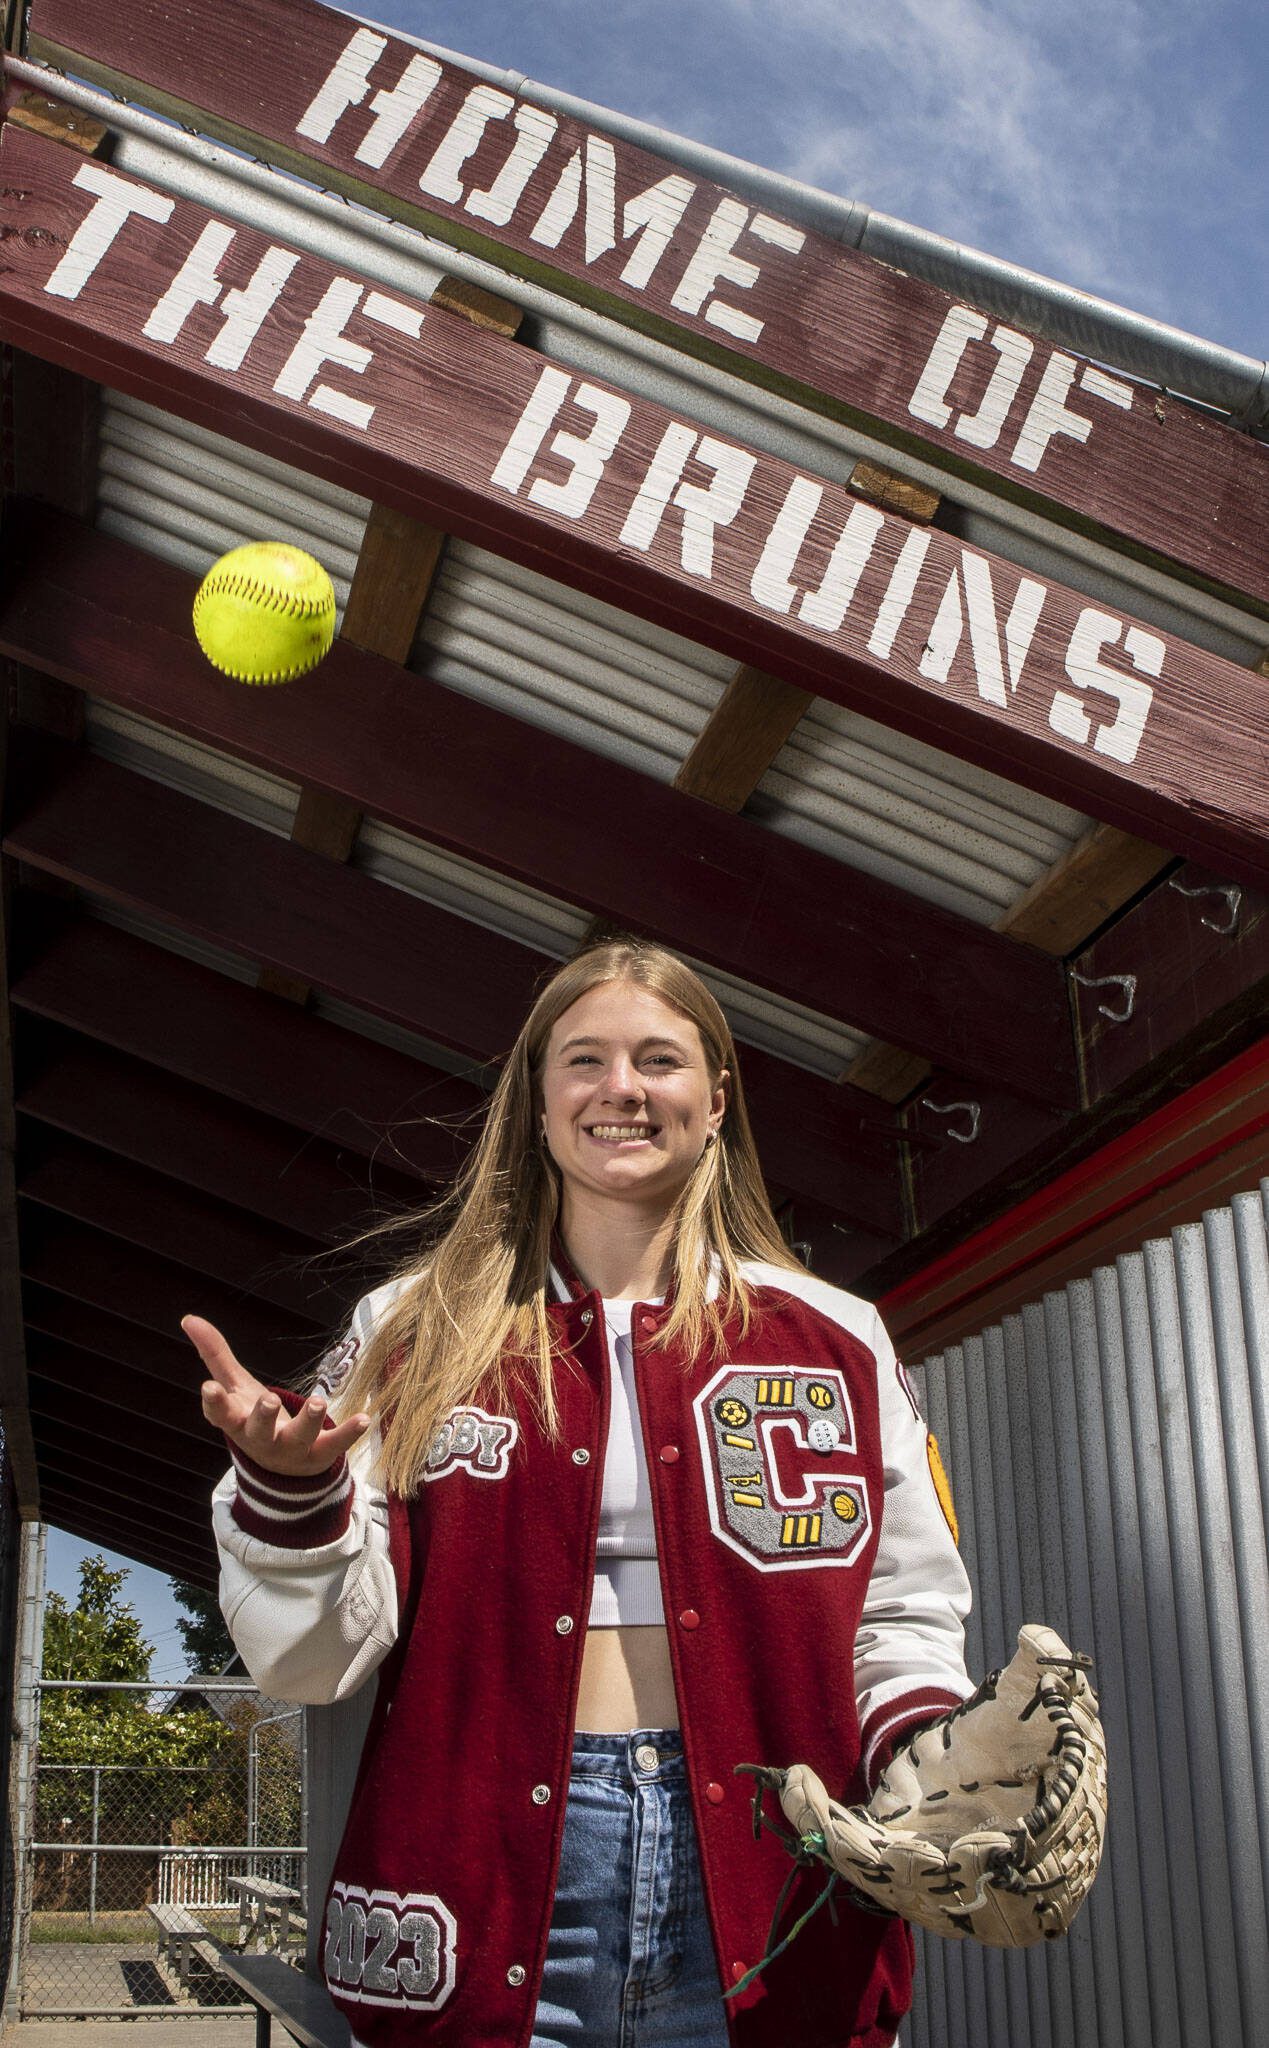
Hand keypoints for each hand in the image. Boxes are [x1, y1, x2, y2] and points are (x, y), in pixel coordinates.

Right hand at [182, 1314, 369, 1476]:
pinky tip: (364, 1418)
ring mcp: (291, 1449)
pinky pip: (335, 1444)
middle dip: (263, 1416)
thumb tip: (188, 1318)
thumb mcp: (235, 1387)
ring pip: (299, 1436)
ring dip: (309, 1420)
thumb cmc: (252, 1419)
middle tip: (268, 1401)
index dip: (214, 1402)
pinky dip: (349, 1432)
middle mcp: (262, 1439)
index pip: (220, 1414)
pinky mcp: (320, 1454)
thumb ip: (214, 1354)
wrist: (280, 1471)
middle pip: (258, 1430)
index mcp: (237, 1421)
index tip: (208, 1387)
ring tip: (317, 1402)